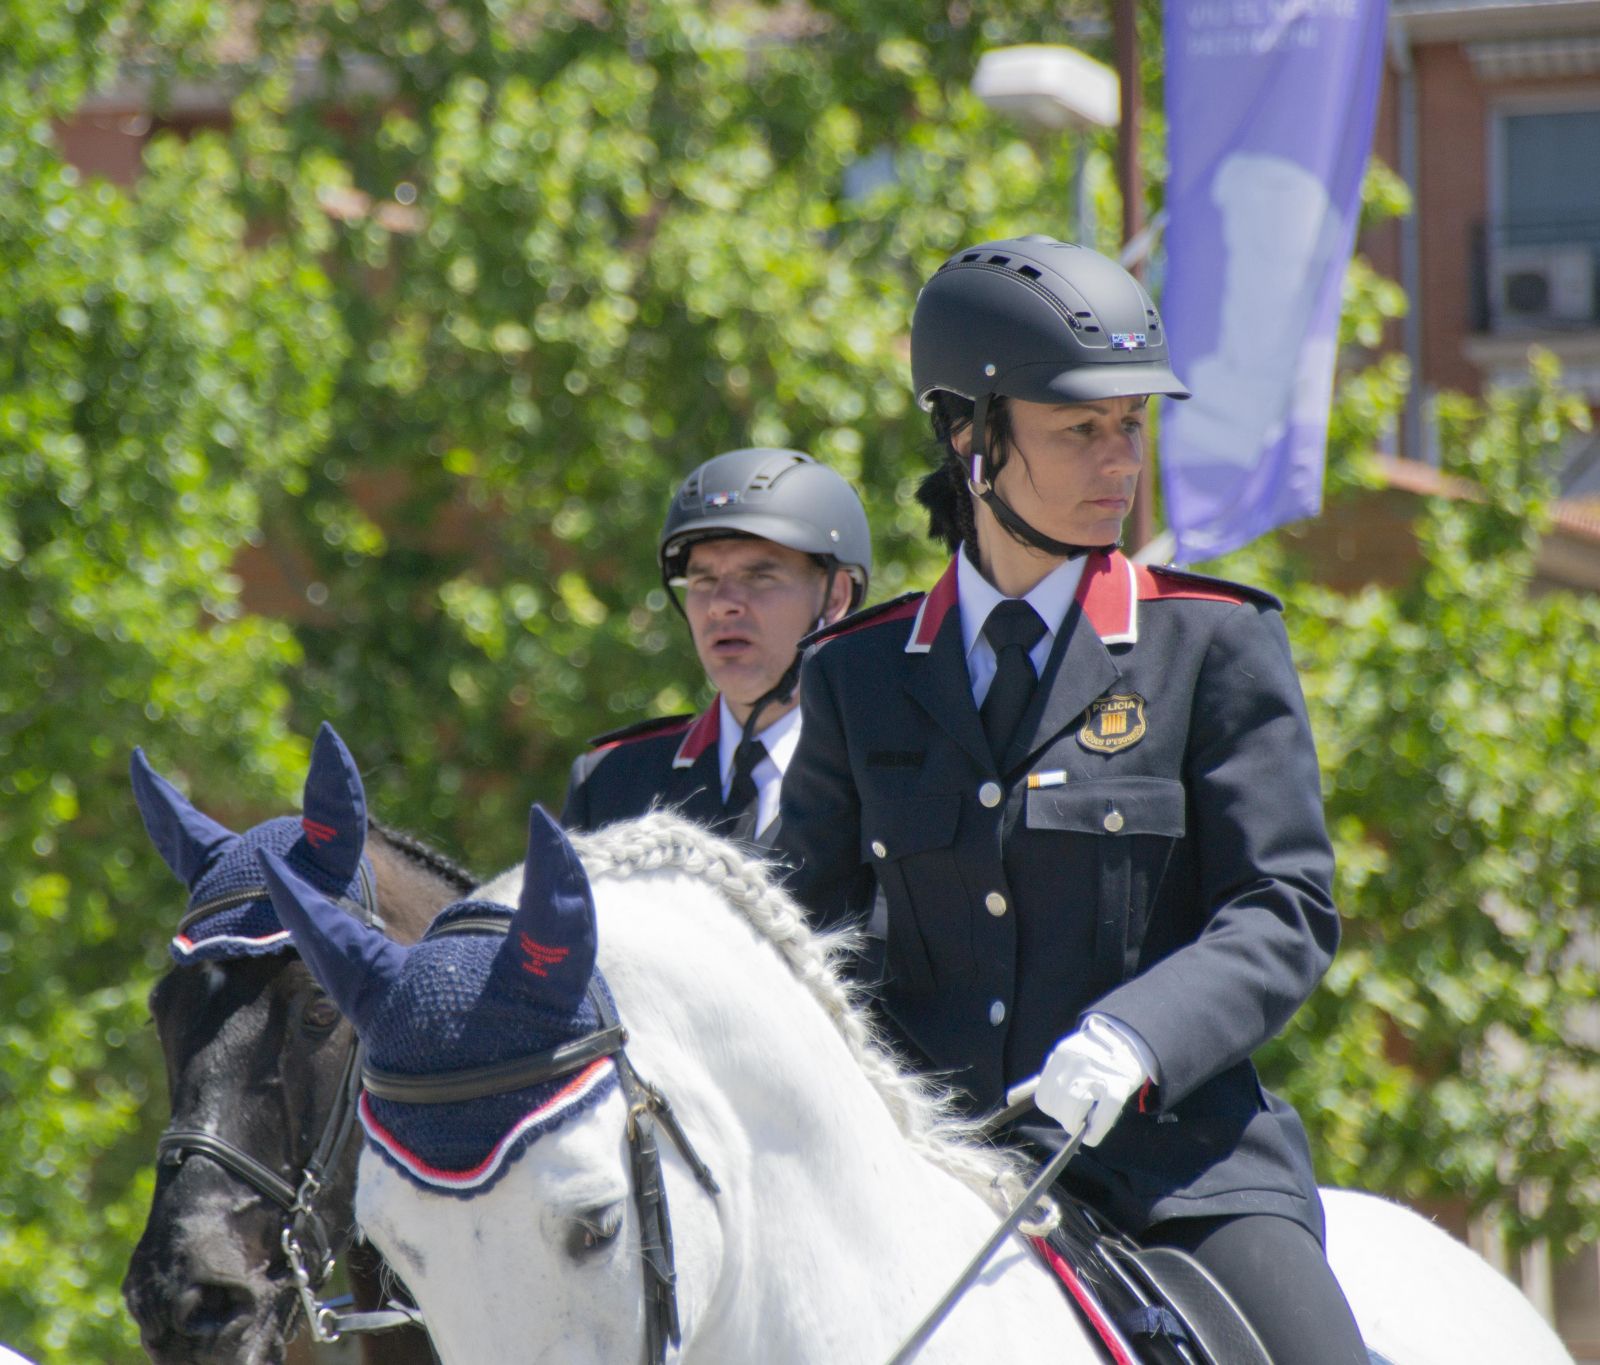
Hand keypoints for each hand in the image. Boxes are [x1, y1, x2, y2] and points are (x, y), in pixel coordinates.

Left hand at [1033, 1015, 1150, 1147]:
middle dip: (1065, 1118)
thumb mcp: (1063, 1060)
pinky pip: (1102, 1116)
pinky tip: (1093, 1134)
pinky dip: (1096, 1131)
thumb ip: (1039, 1080)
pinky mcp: (1118, 1086)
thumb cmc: (1092, 1056)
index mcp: (1061, 1056)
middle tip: (1078, 1116)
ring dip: (1078, 1125)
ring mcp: (1097, 1074)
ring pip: (1074, 1113)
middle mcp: (1076, 1063)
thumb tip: (1011, 1098)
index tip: (1064, 1109)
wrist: (1128, 1039)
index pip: (1042, 1097)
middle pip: (1057, 1107)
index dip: (1052, 1109)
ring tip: (1086, 1121)